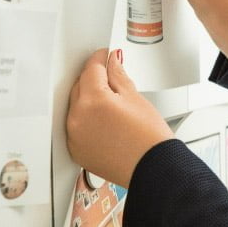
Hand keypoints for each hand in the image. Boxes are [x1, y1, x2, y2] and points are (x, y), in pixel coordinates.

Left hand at [66, 49, 173, 187]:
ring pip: (75, 107)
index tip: (105, 57)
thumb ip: (118, 76)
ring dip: (87, 100)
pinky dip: (85, 120)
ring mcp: (74, 136)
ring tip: (111, 106)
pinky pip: (75, 127)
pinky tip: (104, 123)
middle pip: (79, 86)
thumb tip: (112, 62)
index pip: (91, 69)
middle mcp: (78, 118)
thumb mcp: (136, 99)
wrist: (153, 169)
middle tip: (111, 81)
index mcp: (93, 101)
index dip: (100, 59)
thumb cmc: (149, 140)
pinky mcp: (76, 150)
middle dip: (93, 80)